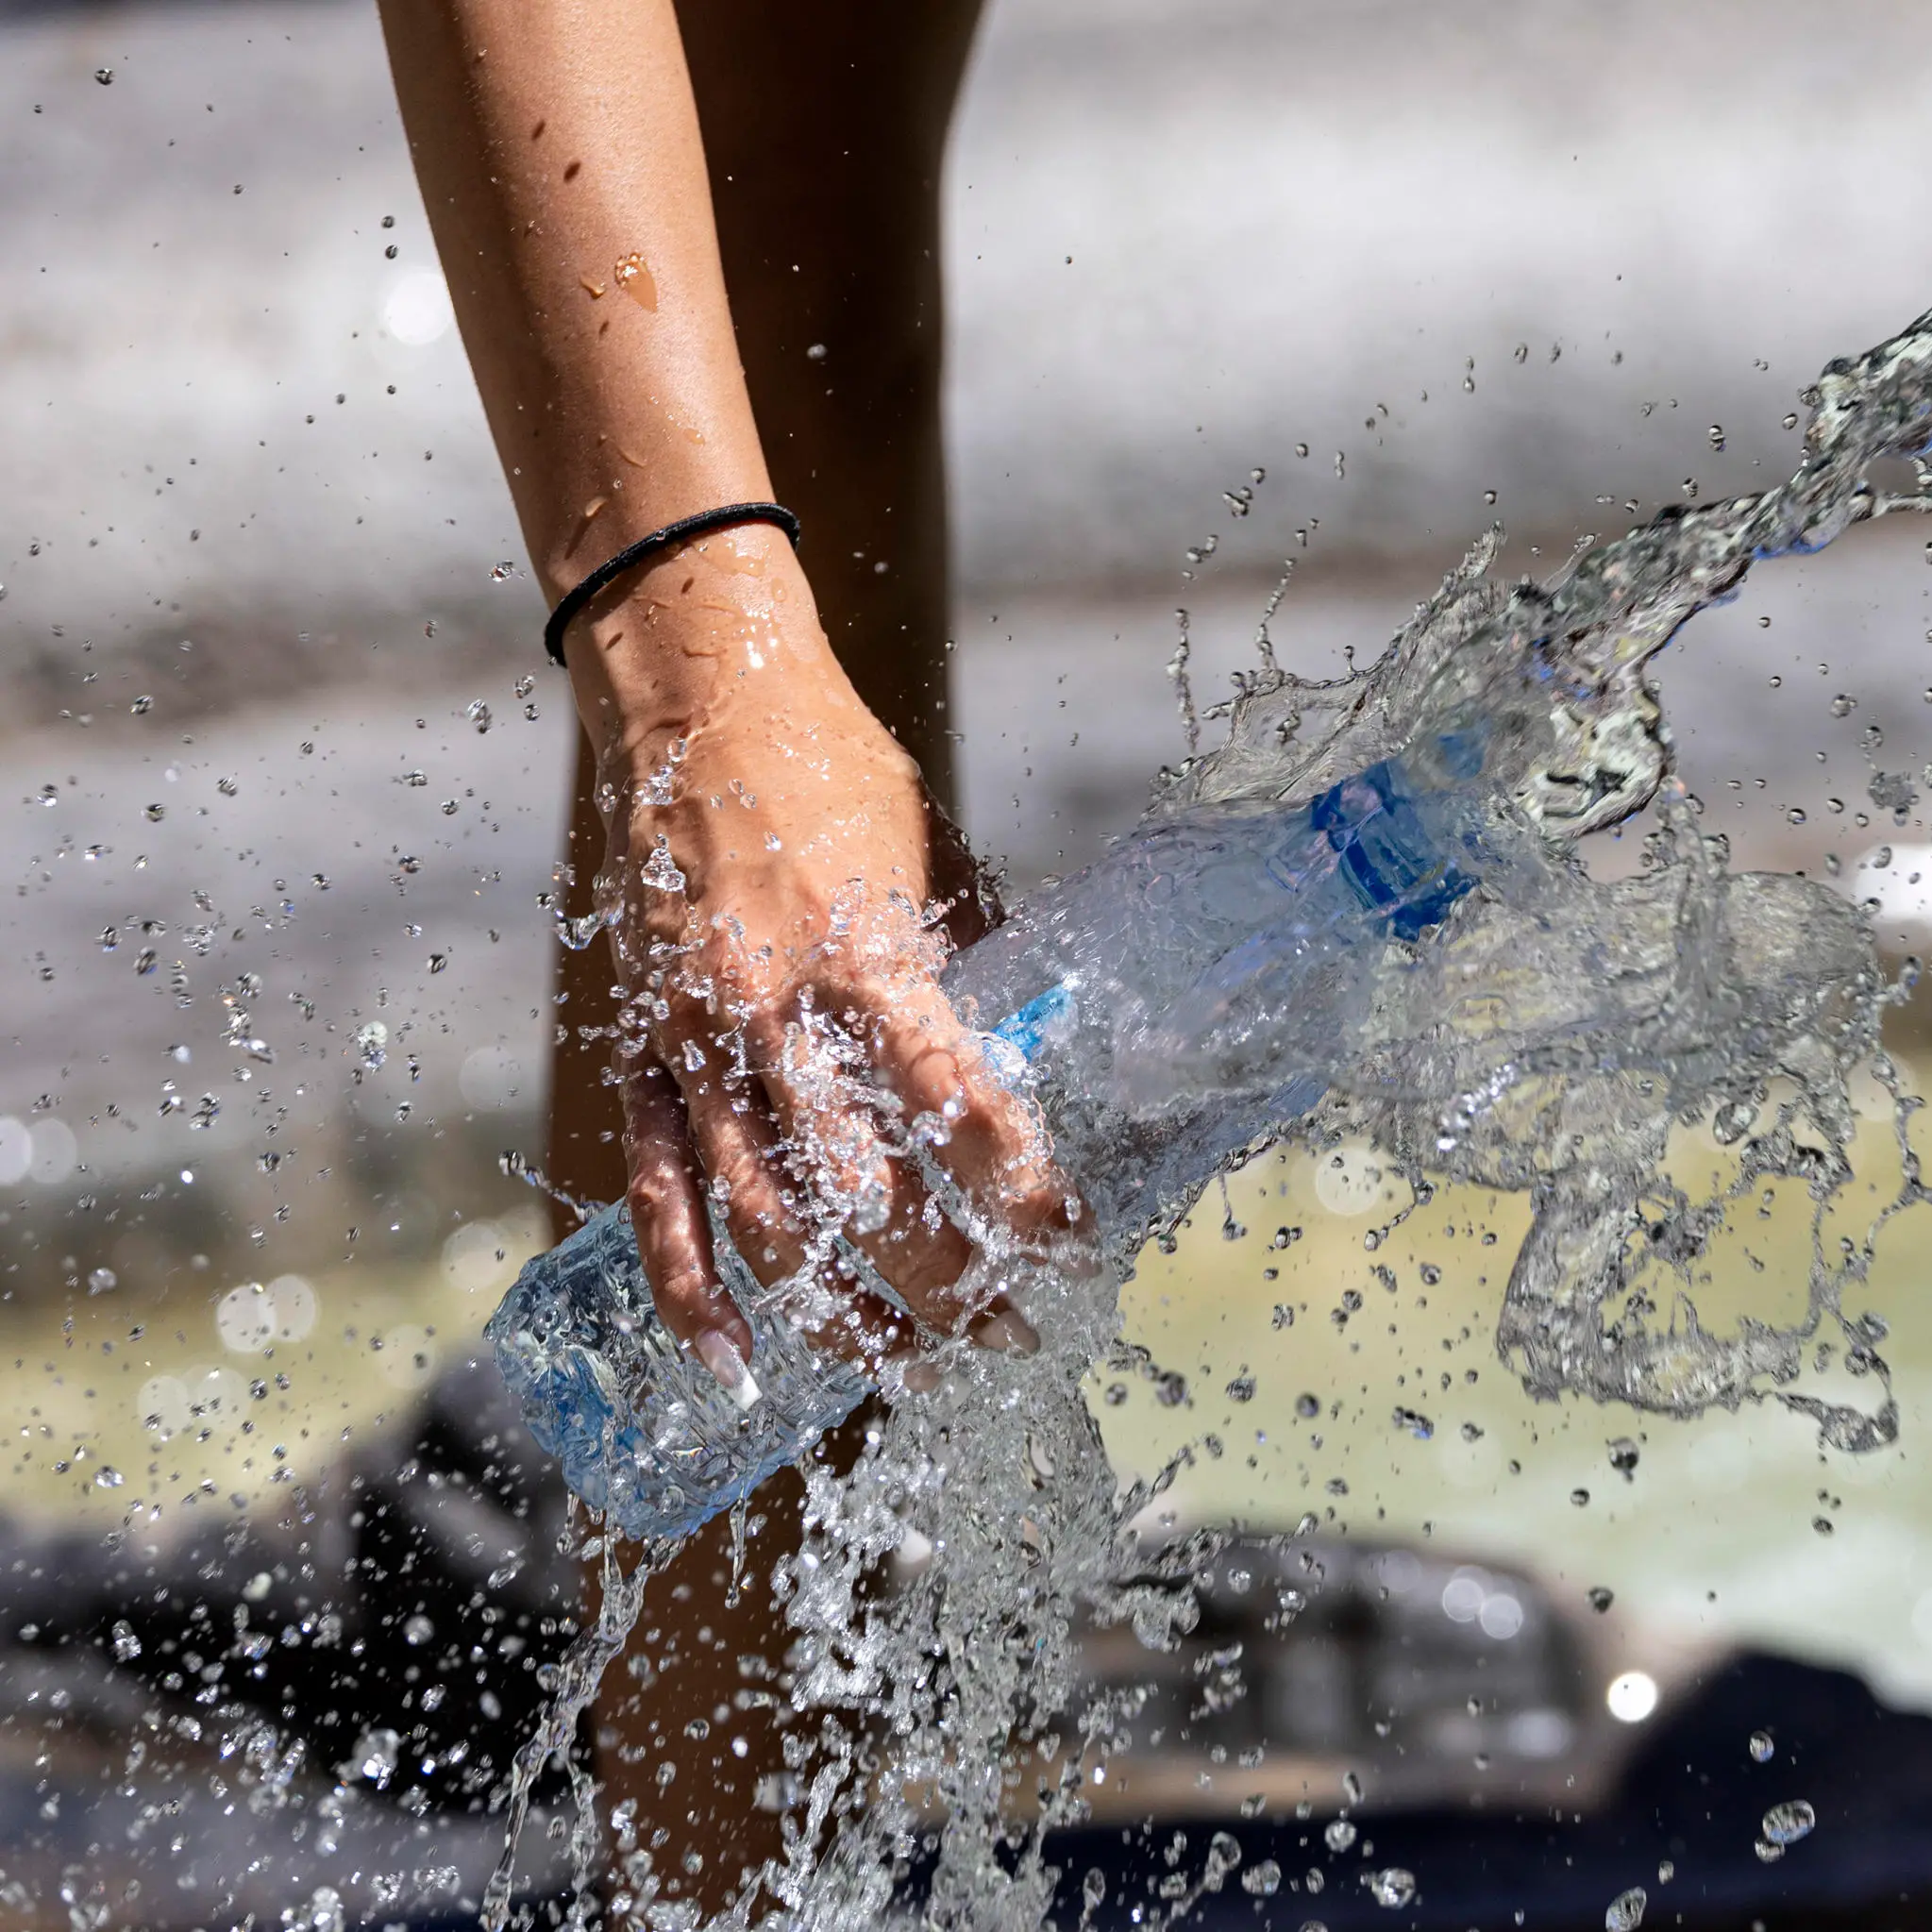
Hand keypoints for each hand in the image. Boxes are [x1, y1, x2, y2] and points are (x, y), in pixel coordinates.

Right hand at [571, 529, 1079, 1389]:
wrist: (696, 697)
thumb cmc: (837, 774)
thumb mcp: (931, 864)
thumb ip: (965, 976)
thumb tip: (1031, 1060)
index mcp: (866, 957)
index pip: (961, 1107)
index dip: (1024, 1191)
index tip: (1076, 1243)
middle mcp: (774, 1013)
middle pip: (865, 1198)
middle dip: (947, 1283)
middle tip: (1013, 1332)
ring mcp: (696, 1042)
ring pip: (766, 1222)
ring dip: (840, 1315)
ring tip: (911, 1369)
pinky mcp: (641, 1055)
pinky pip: (657, 1198)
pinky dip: (690, 1295)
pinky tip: (736, 1367)